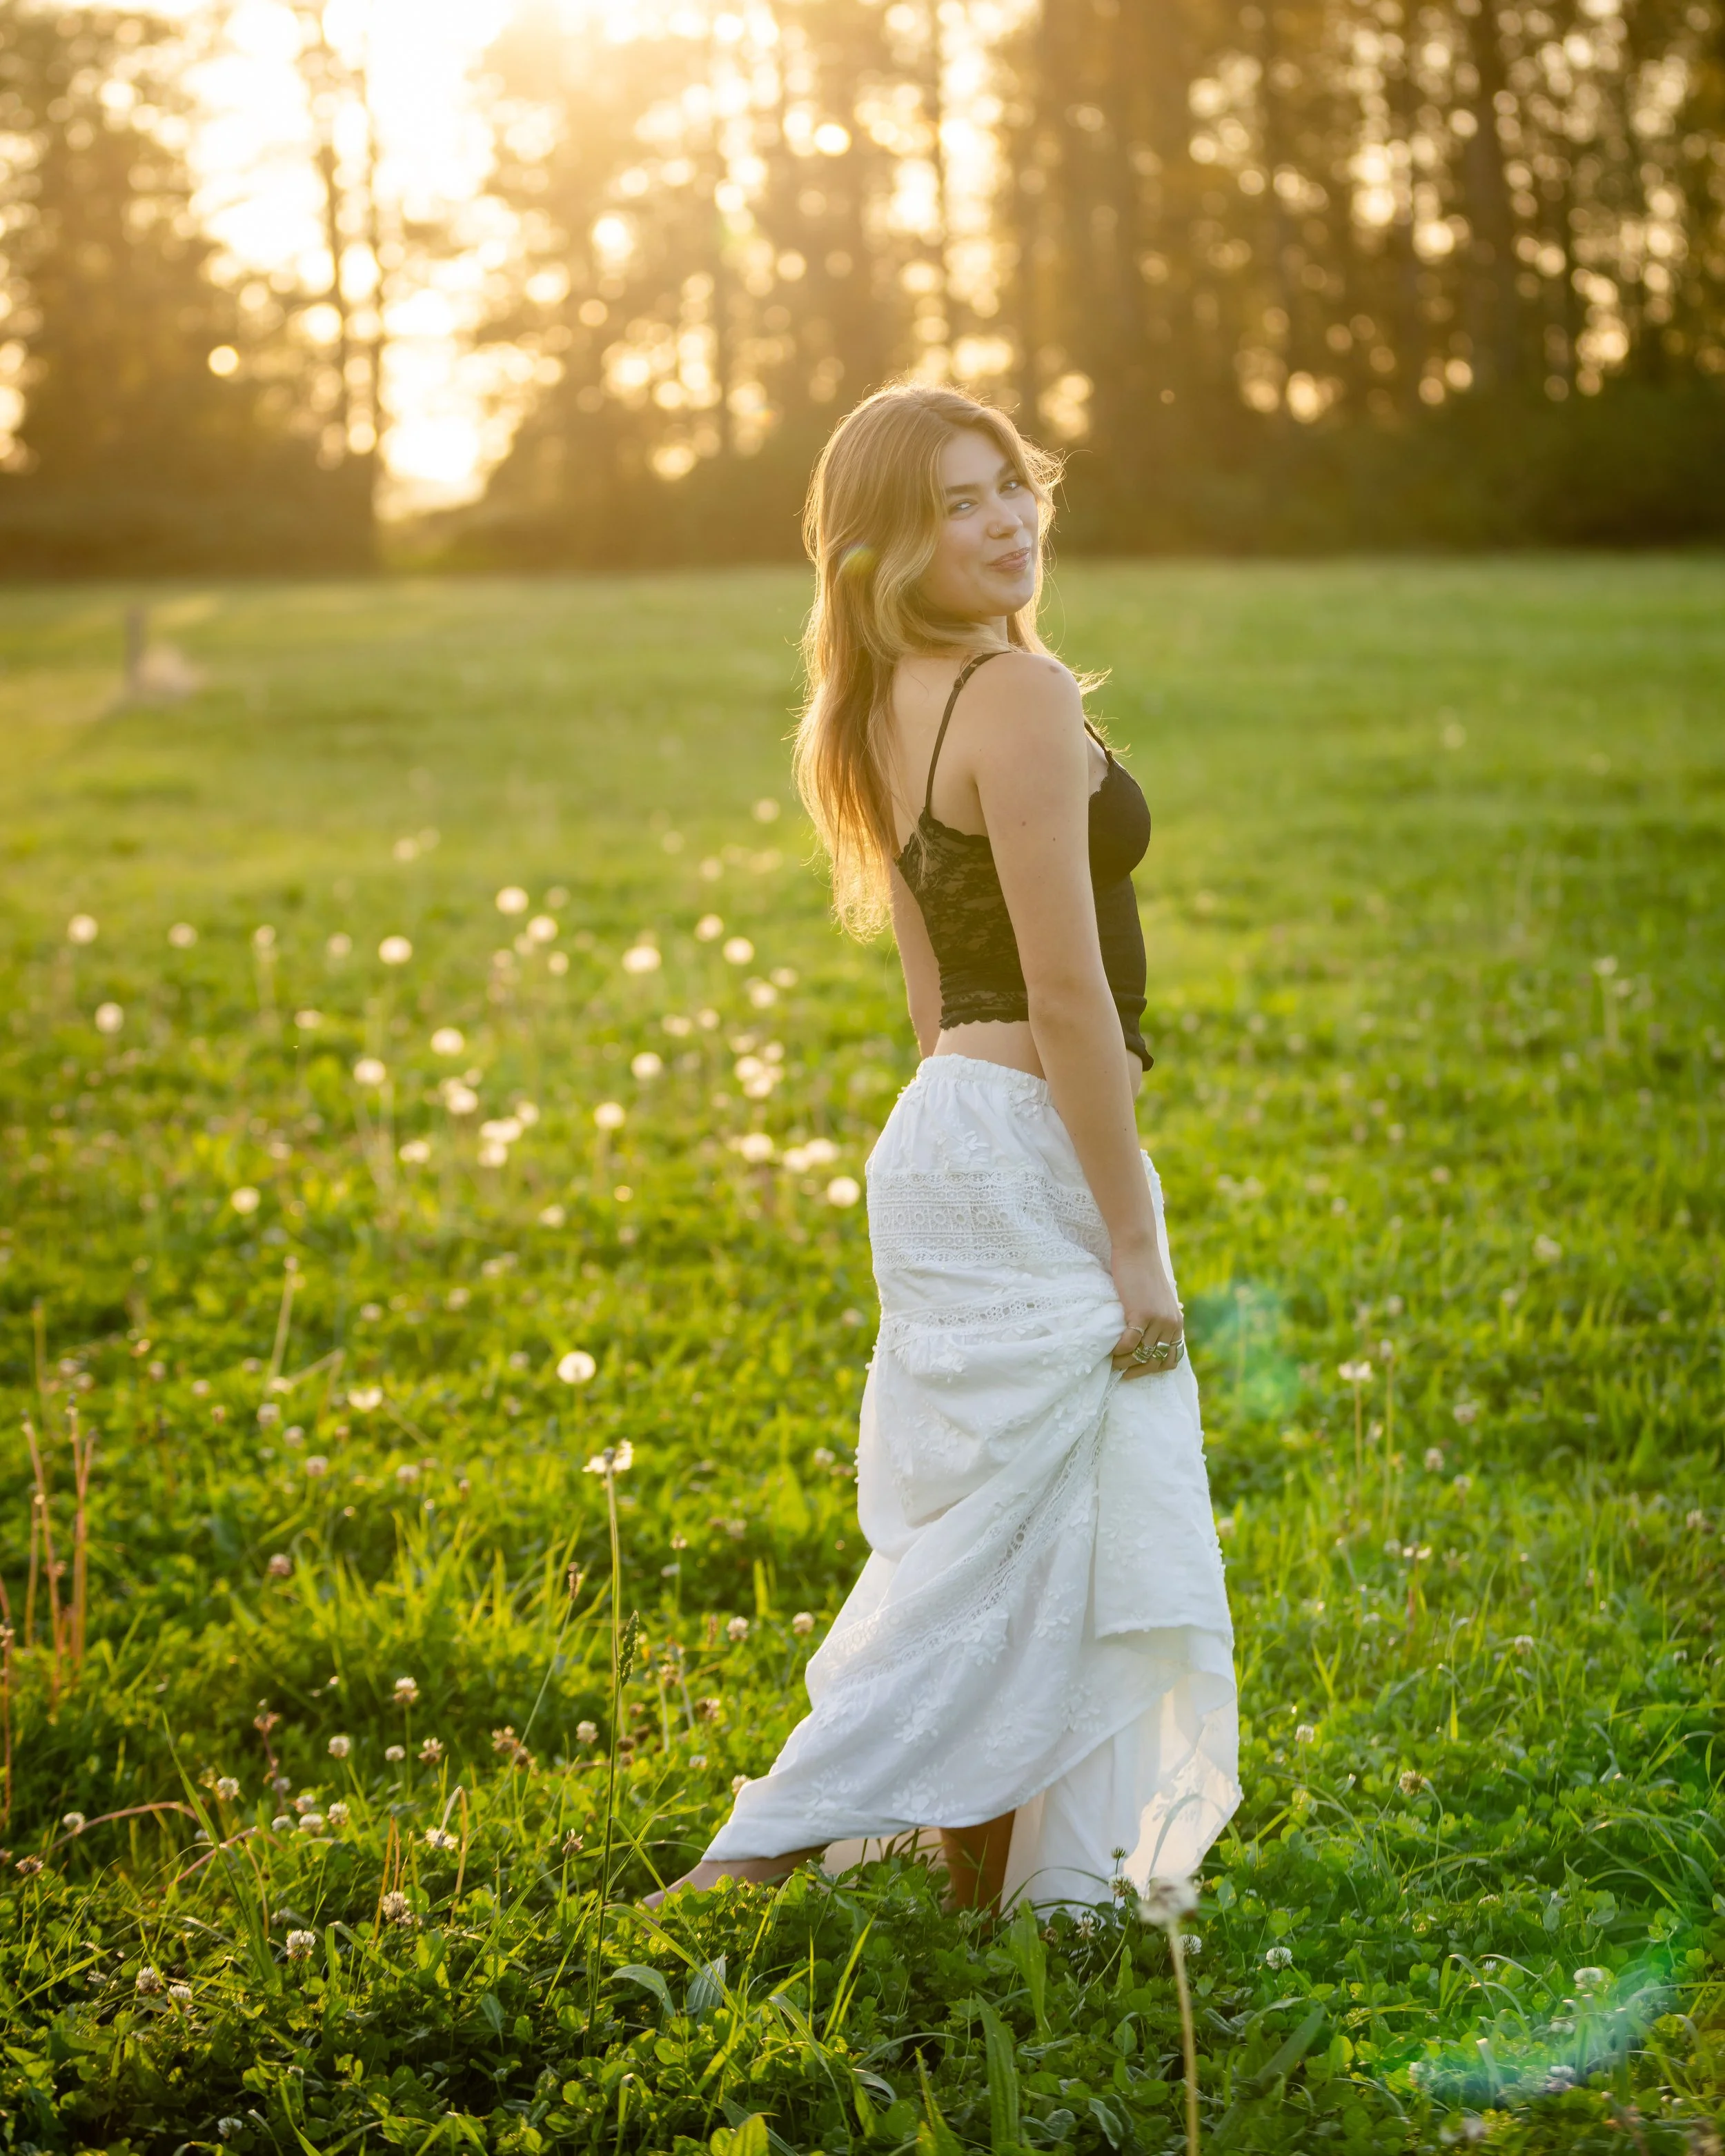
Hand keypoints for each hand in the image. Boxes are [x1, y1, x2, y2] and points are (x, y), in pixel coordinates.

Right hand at [1110, 1242, 1183, 1381]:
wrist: (1137, 1250)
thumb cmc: (1142, 1273)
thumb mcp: (1157, 1300)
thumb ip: (1157, 1319)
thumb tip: (1144, 1340)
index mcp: (1177, 1323)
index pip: (1172, 1358)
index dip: (1154, 1368)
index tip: (1136, 1369)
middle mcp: (1171, 1324)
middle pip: (1156, 1361)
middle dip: (1138, 1371)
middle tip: (1121, 1372)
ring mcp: (1158, 1320)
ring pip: (1141, 1355)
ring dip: (1125, 1362)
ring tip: (1112, 1362)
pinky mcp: (1142, 1314)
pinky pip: (1130, 1343)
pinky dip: (1119, 1350)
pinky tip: (1111, 1349)